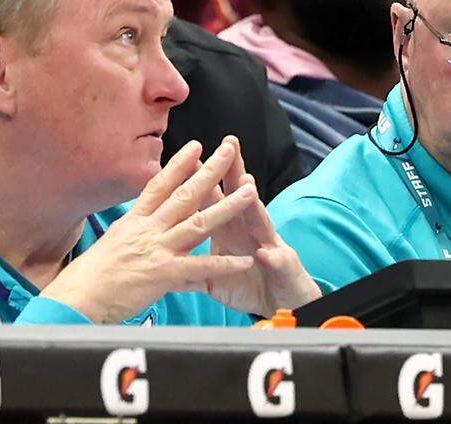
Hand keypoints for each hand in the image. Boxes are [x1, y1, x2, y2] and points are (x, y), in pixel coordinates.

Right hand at [40, 139, 260, 323]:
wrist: (76, 299)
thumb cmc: (90, 275)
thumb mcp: (113, 242)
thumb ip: (135, 229)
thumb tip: (142, 218)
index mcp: (135, 221)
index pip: (160, 185)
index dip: (179, 164)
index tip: (196, 146)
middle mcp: (148, 230)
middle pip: (185, 195)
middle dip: (210, 171)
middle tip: (229, 150)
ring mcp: (157, 250)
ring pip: (199, 223)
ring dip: (228, 207)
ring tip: (251, 193)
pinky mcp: (163, 274)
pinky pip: (200, 267)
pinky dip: (224, 264)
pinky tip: (245, 260)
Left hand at [202, 136, 320, 314]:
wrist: (280, 304)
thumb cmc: (250, 285)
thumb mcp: (216, 276)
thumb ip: (195, 264)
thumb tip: (169, 257)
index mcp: (230, 230)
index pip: (215, 199)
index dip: (203, 179)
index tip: (190, 156)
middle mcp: (250, 231)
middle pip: (240, 196)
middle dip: (234, 171)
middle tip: (228, 144)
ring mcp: (268, 245)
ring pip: (261, 221)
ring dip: (254, 204)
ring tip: (249, 184)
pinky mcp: (282, 266)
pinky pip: (275, 261)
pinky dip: (271, 257)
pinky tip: (266, 252)